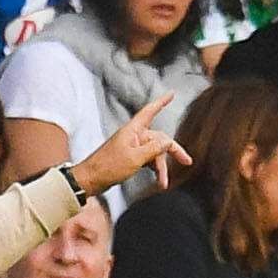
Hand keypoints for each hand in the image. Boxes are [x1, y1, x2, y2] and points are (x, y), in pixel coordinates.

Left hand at [70, 94, 192, 196]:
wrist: (90, 180)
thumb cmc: (108, 167)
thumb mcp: (135, 158)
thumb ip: (153, 148)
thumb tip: (168, 141)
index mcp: (133, 130)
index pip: (150, 111)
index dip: (161, 102)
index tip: (171, 94)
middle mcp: (134, 136)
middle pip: (159, 139)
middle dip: (172, 152)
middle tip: (186, 162)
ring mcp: (132, 147)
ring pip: (154, 152)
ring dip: (161, 167)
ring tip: (163, 183)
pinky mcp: (129, 158)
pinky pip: (147, 160)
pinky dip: (153, 168)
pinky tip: (158, 179)